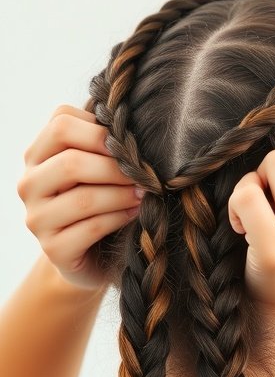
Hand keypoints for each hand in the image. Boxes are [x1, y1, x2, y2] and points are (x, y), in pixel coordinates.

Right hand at [17, 105, 142, 289]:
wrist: (98, 252)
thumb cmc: (102, 198)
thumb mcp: (99, 165)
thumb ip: (103, 143)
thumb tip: (128, 124)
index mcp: (37, 154)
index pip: (60, 124)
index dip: (100, 131)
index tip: (129, 145)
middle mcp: (29, 184)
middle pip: (70, 163)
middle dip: (115, 168)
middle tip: (144, 175)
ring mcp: (36, 218)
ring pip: (83, 198)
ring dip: (122, 195)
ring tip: (143, 194)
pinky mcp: (52, 249)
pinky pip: (91, 228)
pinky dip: (119, 218)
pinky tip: (134, 214)